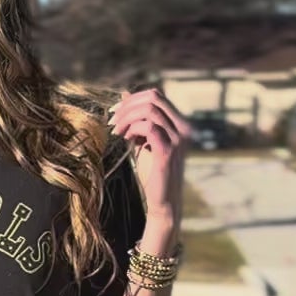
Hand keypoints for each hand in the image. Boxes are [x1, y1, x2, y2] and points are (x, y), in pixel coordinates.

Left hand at [110, 86, 190, 232]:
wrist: (163, 200)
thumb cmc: (153, 172)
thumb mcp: (143, 140)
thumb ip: (138, 119)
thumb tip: (124, 94)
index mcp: (180, 123)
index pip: (157, 96)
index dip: (133, 99)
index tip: (114, 112)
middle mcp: (184, 128)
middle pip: (154, 98)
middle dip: (128, 106)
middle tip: (112, 120)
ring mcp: (178, 139)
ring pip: (150, 110)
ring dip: (127, 117)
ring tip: (117, 131)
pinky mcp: (169, 151)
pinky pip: (150, 127)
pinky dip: (134, 129)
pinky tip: (126, 139)